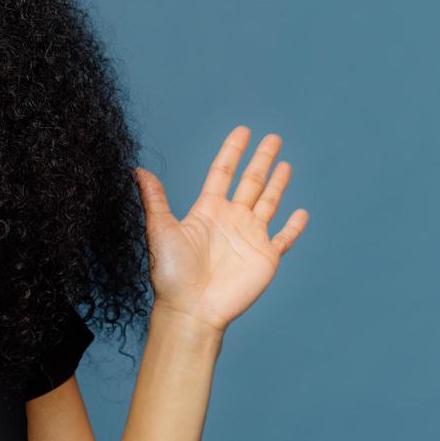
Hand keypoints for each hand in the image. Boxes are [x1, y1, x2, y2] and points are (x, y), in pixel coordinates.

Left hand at [132, 125, 307, 333]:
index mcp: (207, 211)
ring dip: (278, 184)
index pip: (223, 173)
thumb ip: (154, 199)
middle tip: (273, 138)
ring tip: (285, 163)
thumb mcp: (160, 230)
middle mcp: (230, 220)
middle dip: (261, 159)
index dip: (233, 151)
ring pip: (268, 203)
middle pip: (250, 182)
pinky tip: (301, 212)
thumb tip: (138, 170)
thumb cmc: (170, 273)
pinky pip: (284, 237)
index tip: (243, 131)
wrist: (190, 309)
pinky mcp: (265, 257)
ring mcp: (249, 238)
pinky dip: (294, 226)